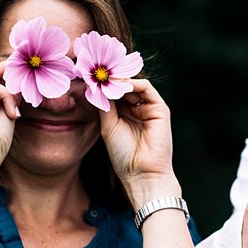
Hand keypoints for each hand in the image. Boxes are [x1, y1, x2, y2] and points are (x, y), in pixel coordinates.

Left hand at [99, 79, 180, 207]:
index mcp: (125, 115)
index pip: (114, 94)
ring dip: (120, 81)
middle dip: (111, 80)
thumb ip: (105, 105)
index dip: (103, 86)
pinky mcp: (160, 109)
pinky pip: (146, 88)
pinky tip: (119, 85)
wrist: (142, 173)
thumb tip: (97, 85)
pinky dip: (133, 83)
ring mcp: (149, 109)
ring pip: (134, 85)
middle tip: (96, 73)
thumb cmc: (123, 155)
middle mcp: (137, 110)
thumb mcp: (108, 126)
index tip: (88, 78)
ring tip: (106, 79)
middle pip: (124, 87)